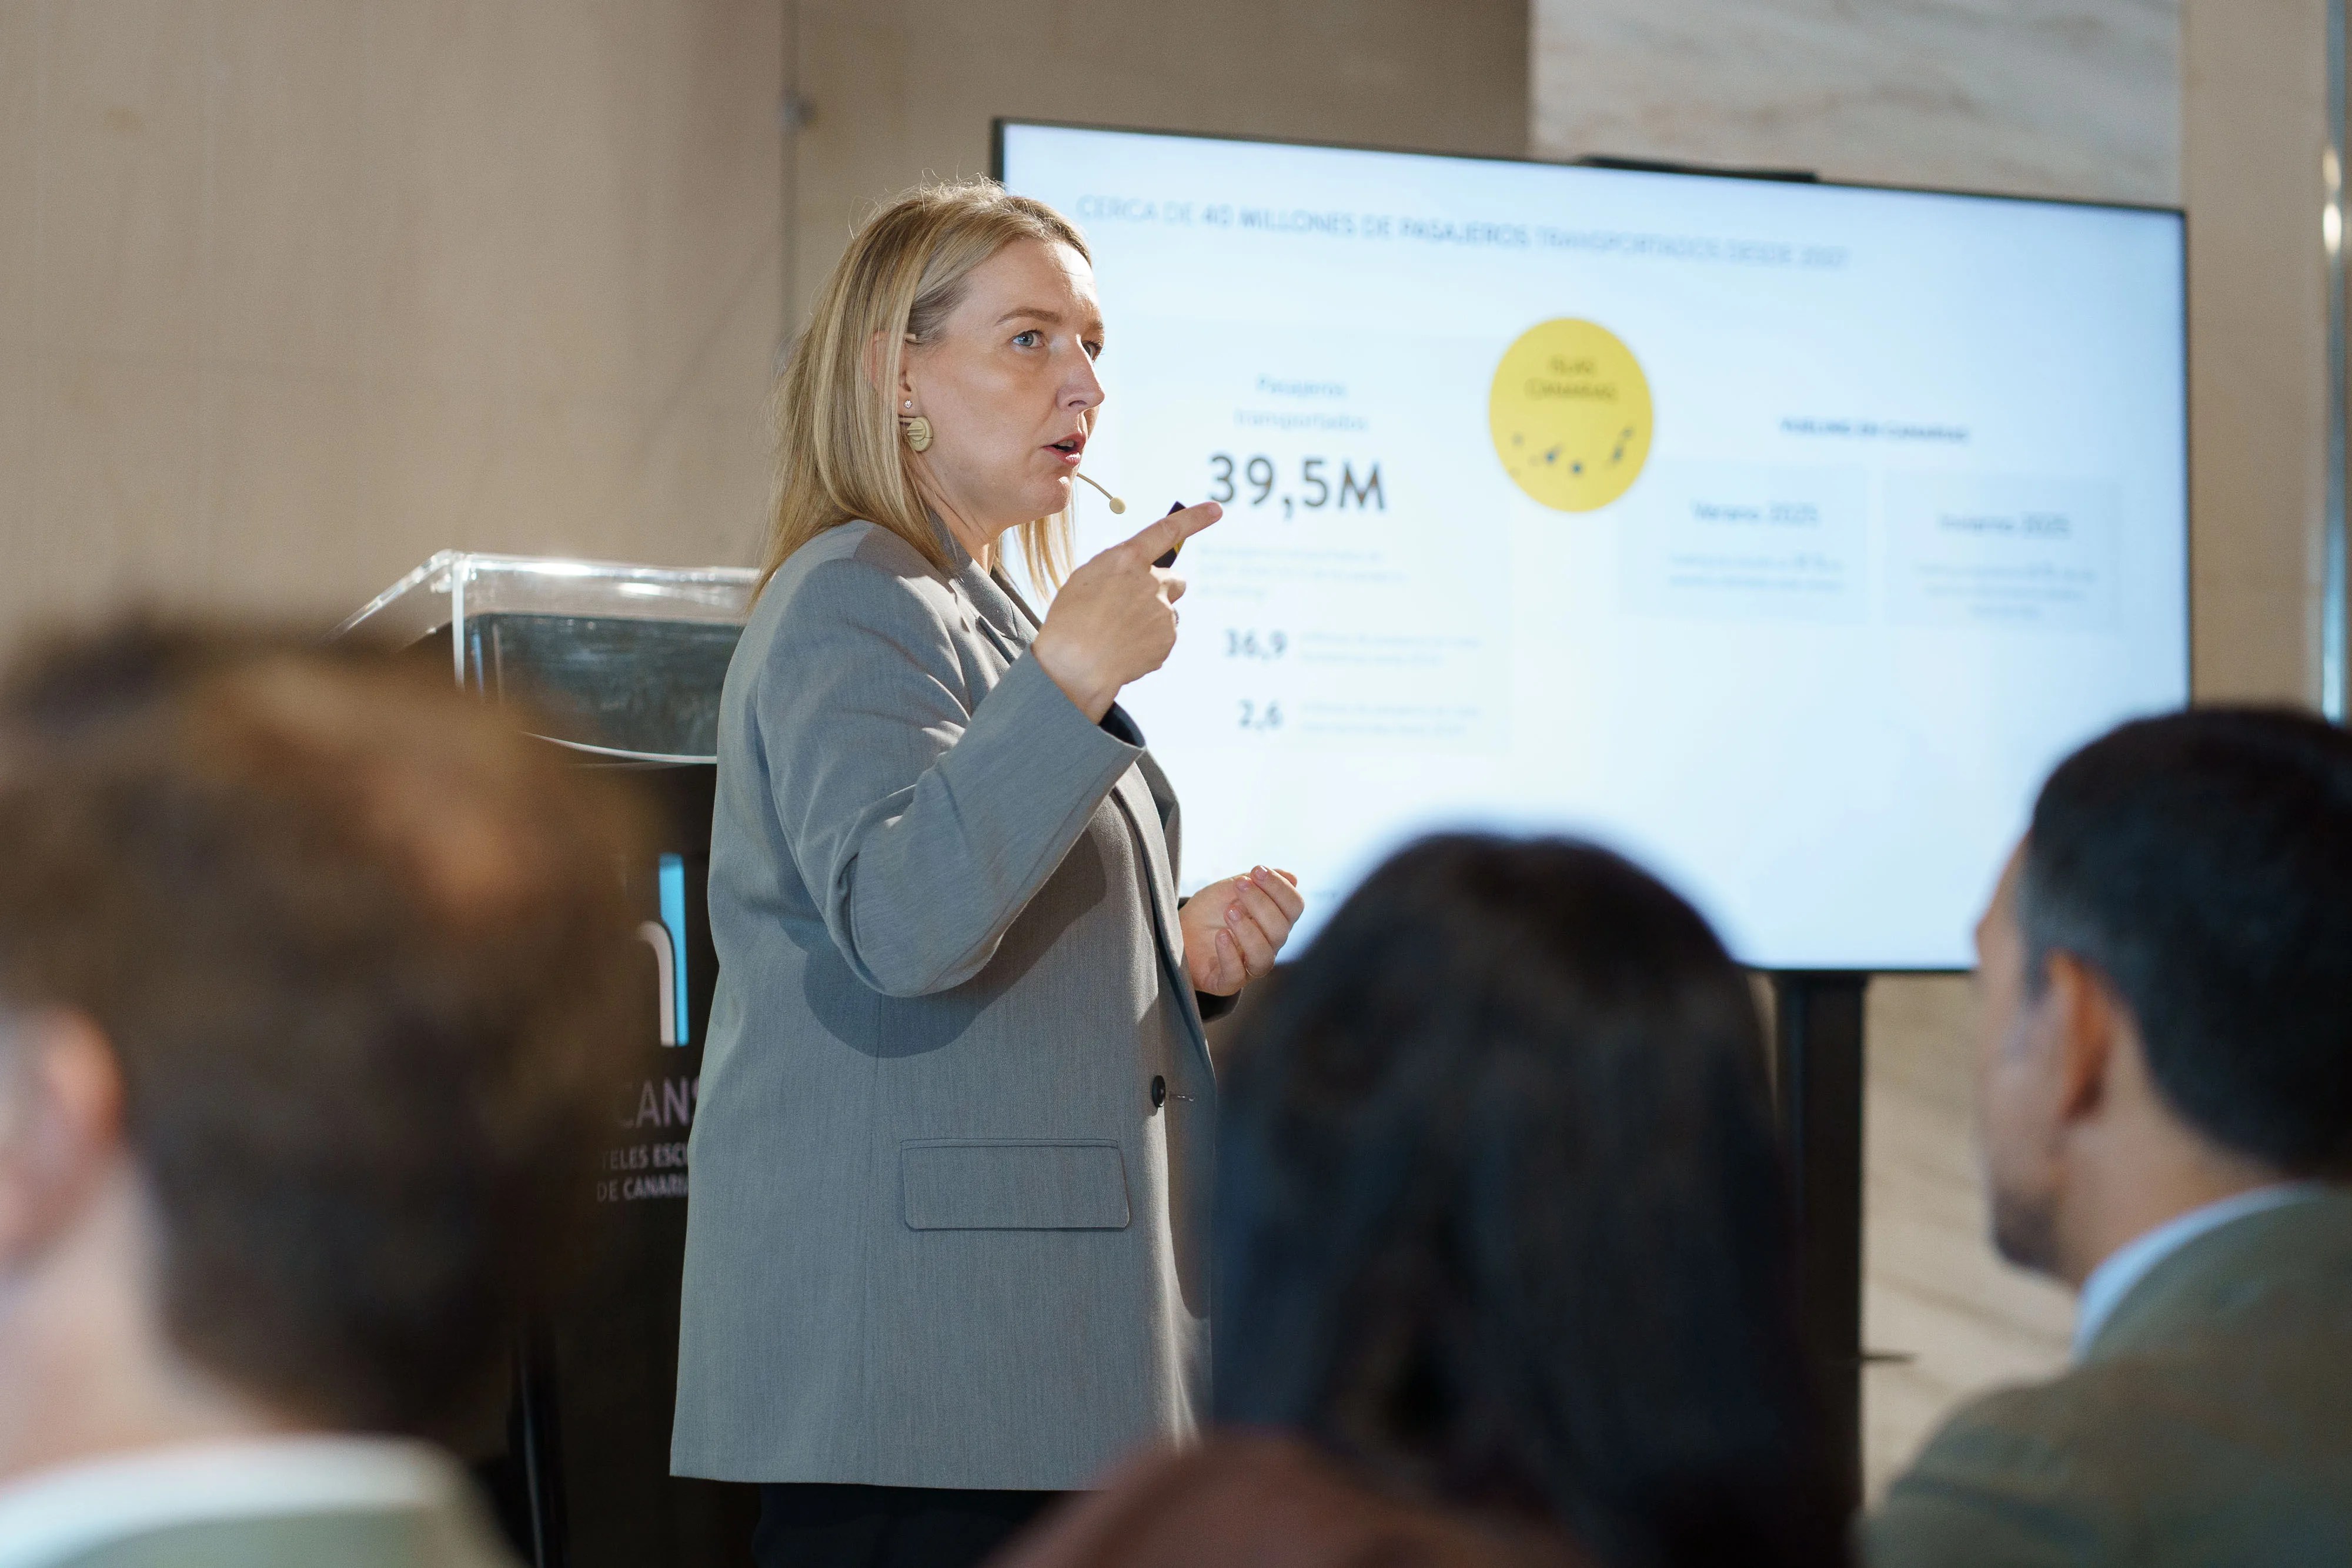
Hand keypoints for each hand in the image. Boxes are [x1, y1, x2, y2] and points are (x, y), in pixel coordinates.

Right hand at [1031, 502, 1221, 720]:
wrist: (1074, 666)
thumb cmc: (1071, 620)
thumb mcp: (1086, 579)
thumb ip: (1119, 569)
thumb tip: (1140, 576)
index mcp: (1126, 559)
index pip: (1167, 531)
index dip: (1195, 519)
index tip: (1217, 509)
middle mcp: (1151, 582)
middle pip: (1174, 580)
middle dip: (1162, 589)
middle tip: (1134, 607)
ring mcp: (1163, 612)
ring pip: (1167, 611)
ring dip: (1152, 618)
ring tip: (1120, 633)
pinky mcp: (1168, 639)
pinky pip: (1164, 636)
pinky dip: (1150, 642)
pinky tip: (1125, 649)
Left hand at [1180, 867, 1303, 995]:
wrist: (1177, 932)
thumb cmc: (1208, 911)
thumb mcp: (1228, 890)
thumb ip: (1257, 883)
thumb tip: (1293, 878)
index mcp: (1274, 922)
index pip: (1294, 907)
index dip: (1281, 888)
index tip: (1258, 870)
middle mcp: (1267, 946)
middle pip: (1281, 930)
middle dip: (1262, 903)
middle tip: (1240, 885)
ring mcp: (1248, 966)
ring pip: (1264, 956)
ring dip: (1248, 930)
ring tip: (1229, 911)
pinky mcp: (1226, 982)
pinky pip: (1236, 974)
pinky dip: (1229, 953)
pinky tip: (1221, 935)